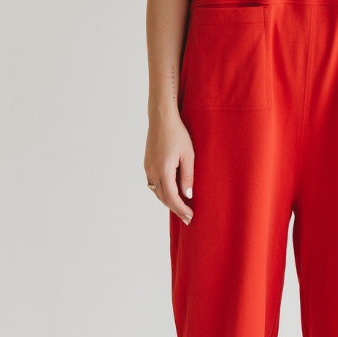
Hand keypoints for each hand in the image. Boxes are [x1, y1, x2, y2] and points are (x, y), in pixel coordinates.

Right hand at [144, 107, 194, 223]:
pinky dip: (162, 192)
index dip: (181, 209)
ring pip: (157, 192)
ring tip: (181, 208)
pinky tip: (171, 193)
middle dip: (176, 209)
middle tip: (187, 217)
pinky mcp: (147, 164)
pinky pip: (153, 184)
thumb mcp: (189, 155)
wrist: (162, 118)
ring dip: (168, 201)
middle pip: (163, 198)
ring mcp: (148, 168)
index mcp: (164, 170)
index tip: (190, 216)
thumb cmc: (178, 134)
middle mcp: (152, 171)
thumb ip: (188, 177)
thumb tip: (188, 196)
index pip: (172, 198)